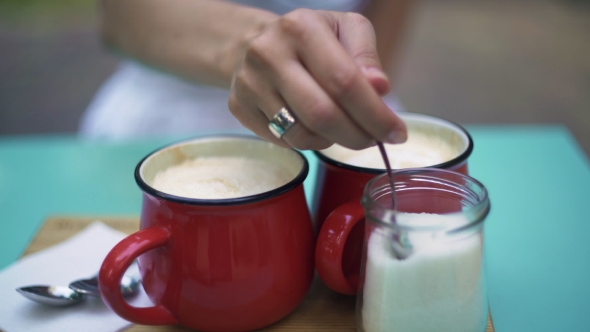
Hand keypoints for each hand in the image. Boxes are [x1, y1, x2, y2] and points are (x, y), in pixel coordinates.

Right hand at [228, 8, 406, 149]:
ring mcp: (249, 84)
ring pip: (302, 133)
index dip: (375, 114)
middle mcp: (268, 54)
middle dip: (358, 135)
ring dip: (334, 141)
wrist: (252, 43)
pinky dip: (310, 142)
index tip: (397, 133)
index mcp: (300, 28)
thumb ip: (366, 55)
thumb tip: (380, 88)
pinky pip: (284, 140)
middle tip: (375, 141)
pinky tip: (317, 128)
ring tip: (345, 129)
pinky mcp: (239, 108)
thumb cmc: (308, 37)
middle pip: (322, 114)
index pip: (344, 81)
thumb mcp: (344, 29)